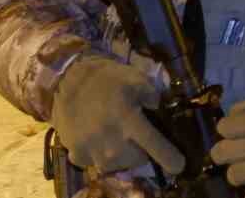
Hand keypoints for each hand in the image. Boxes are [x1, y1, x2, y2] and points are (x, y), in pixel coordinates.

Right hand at [51, 56, 184, 174]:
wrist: (66, 80)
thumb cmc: (106, 78)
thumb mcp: (137, 79)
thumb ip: (153, 96)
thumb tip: (156, 109)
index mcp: (129, 121)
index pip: (156, 147)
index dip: (171, 159)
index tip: (179, 165)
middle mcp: (112, 142)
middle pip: (137, 160)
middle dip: (142, 151)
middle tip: (135, 136)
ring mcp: (92, 151)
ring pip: (117, 165)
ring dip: (121, 155)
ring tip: (116, 137)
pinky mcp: (76, 155)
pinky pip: (95, 163)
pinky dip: (99, 155)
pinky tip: (97, 138)